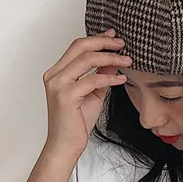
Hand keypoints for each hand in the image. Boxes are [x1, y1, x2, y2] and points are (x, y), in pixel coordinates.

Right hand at [42, 29, 130, 159]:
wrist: (66, 145)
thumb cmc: (76, 123)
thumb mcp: (93, 93)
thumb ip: (101, 75)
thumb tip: (114, 59)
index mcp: (57, 73)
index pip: (77, 47)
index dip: (97, 38)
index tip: (113, 36)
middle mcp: (54, 75)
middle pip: (81, 46)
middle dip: (104, 42)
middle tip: (122, 44)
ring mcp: (58, 84)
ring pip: (87, 59)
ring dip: (110, 58)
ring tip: (127, 61)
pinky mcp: (66, 96)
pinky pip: (93, 80)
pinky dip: (109, 78)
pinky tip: (121, 79)